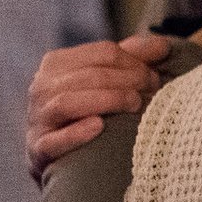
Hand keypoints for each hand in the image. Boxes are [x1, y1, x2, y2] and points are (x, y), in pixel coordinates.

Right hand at [25, 34, 169, 177]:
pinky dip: (76, 133)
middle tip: (153, 90)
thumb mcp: (107, 80)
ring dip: (107, 100)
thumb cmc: (89, 110)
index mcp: (57, 63)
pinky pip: (53, 140)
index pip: (103, 52)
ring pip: (68, 102)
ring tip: (134, 104)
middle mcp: (42, 87)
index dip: (135, 62)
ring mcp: (38, 119)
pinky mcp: (39, 149)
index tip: (154, 77)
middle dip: (128, 80)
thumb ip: (133, 59)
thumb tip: (163, 45)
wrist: (61, 156)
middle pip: (90, 75)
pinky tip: (100, 127)